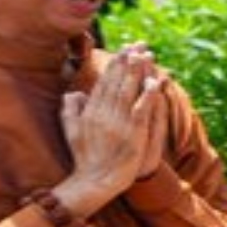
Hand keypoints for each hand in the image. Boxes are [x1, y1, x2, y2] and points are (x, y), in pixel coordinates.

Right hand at [56, 43, 163, 214]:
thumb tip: (74, 92)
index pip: (104, 83)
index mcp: (91, 111)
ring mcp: (118, 124)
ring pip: (129, 92)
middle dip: (129, 62)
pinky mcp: (132, 135)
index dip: (115, 65)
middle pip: (118, 82)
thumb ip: (71, 110)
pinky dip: (148, 96)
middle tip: (139, 44)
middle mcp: (103, 114)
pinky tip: (156, 82)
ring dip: (139, 72)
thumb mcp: (71, 131)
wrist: (94, 182)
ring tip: (147, 55)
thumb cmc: (84, 158)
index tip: (124, 51)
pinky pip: (141, 111)